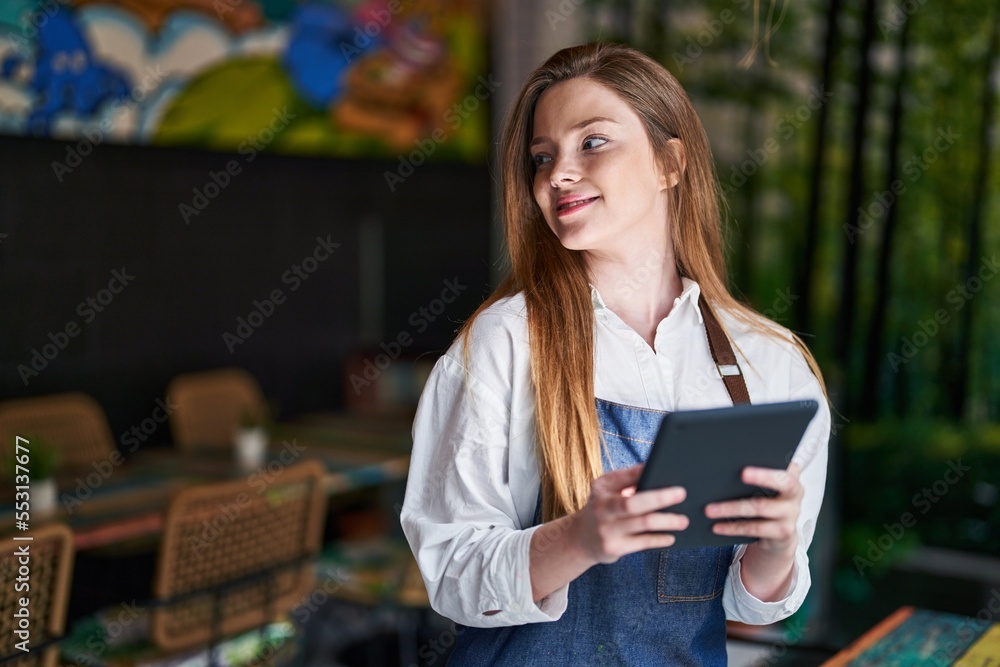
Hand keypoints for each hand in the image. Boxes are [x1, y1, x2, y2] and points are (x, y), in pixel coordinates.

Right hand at [573, 464, 688, 565]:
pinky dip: (660, 539)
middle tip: (682, 494)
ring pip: (643, 524)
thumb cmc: (602, 509)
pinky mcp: (614, 548)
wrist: (581, 539)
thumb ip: (626, 478)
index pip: (623, 478)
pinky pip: (643, 543)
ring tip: (683, 521)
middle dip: (660, 498)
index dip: (643, 473)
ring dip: (667, 521)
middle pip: (633, 503)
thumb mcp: (607, 490)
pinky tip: (671, 537)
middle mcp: (601, 509)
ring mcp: (606, 531)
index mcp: (601, 489)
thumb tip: (653, 467)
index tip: (665, 469)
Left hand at [704, 462, 802, 554]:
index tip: (752, 462)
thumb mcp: (765, 488)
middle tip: (741, 473)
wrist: (779, 536)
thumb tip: (724, 465)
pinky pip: (755, 529)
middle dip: (762, 476)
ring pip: (760, 507)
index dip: (771, 464)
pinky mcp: (783, 533)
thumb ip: (754, 475)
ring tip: (710, 509)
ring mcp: (791, 514)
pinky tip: (717, 526)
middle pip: (782, 482)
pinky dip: (733, 527)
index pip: (785, 465)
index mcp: (791, 476)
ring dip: (731, 508)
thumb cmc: (766, 502)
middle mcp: (795, 494)